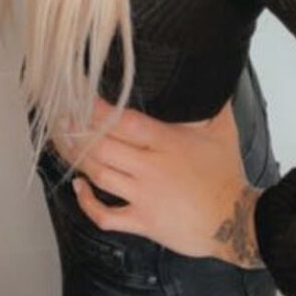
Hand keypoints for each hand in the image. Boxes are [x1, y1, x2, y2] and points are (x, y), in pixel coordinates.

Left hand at [51, 95, 265, 269]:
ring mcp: (144, 197)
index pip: (125, 122)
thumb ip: (213, 101)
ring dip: (77, 160)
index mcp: (167, 142)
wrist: (237, 221)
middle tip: (59, 116)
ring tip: (62, 143)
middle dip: (77, 131)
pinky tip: (79, 187)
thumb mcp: (222, 130)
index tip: (79, 96)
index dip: (99, 110)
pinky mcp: (143, 221)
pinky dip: (88, 203)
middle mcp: (151, 168)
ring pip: (100, 176)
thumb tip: (211, 74)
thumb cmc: (227, 174)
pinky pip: (107, 215)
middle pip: (104, 147)